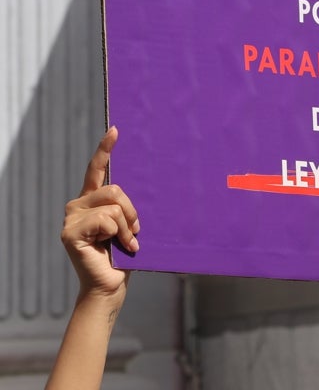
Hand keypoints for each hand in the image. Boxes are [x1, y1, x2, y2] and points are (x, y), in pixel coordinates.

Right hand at [61, 127, 138, 300]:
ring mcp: (71, 218)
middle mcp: (78, 205)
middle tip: (134, 232)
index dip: (105, 149)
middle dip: (132, 212)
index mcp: (92, 201)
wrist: (111, 285)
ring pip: (114, 206)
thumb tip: (152, 182)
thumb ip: (128, 206)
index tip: (116, 129)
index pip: (96, 169)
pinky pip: (107, 220)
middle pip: (115, 189)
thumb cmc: (124, 255)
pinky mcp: (70, 231)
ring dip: (127, 227)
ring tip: (125, 243)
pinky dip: (119, 234)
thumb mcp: (129, 224)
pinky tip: (116, 248)